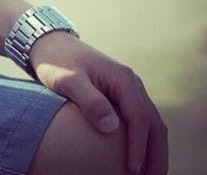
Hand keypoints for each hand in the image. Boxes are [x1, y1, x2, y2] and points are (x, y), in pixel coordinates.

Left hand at [28, 31, 168, 174]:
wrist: (50, 43)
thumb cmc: (56, 61)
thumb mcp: (67, 80)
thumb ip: (89, 100)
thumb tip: (112, 127)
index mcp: (123, 78)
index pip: (140, 118)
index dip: (139, 147)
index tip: (132, 171)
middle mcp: (132, 83)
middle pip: (155, 124)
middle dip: (157, 156)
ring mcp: (130, 89)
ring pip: (152, 124)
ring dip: (154, 151)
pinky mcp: (122, 96)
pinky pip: (141, 121)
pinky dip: (145, 142)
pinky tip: (138, 160)